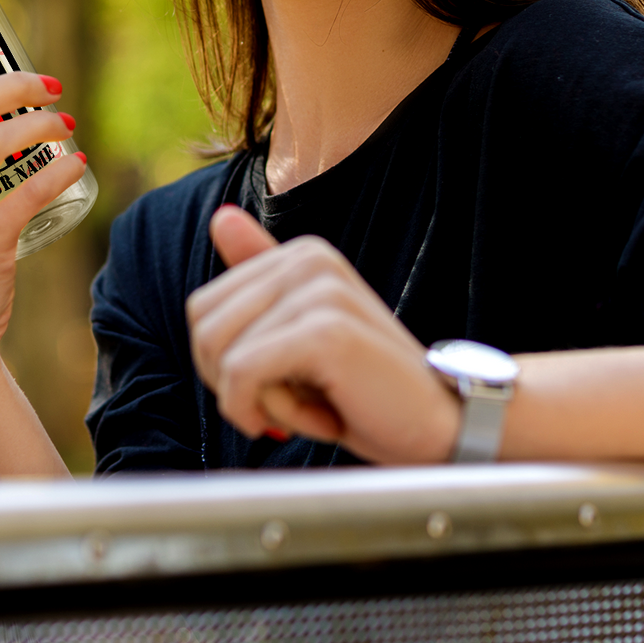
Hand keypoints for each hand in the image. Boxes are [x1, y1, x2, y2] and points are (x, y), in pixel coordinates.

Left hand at [187, 206, 461, 463]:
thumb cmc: (366, 388)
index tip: (286, 382)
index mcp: (301, 254)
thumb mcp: (302, 333)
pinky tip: (324, 420)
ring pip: (220, 357)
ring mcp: (319, 290)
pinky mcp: (326, 330)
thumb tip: (220, 218)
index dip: (227, 366)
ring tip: (319, 405)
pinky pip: (243, 377)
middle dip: (235, 385)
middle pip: (203, 330)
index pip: (202, 309)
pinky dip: (271, 415)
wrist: (441, 424)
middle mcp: (309, 259)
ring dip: (261, 404)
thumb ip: (262, 278)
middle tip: (300, 400)